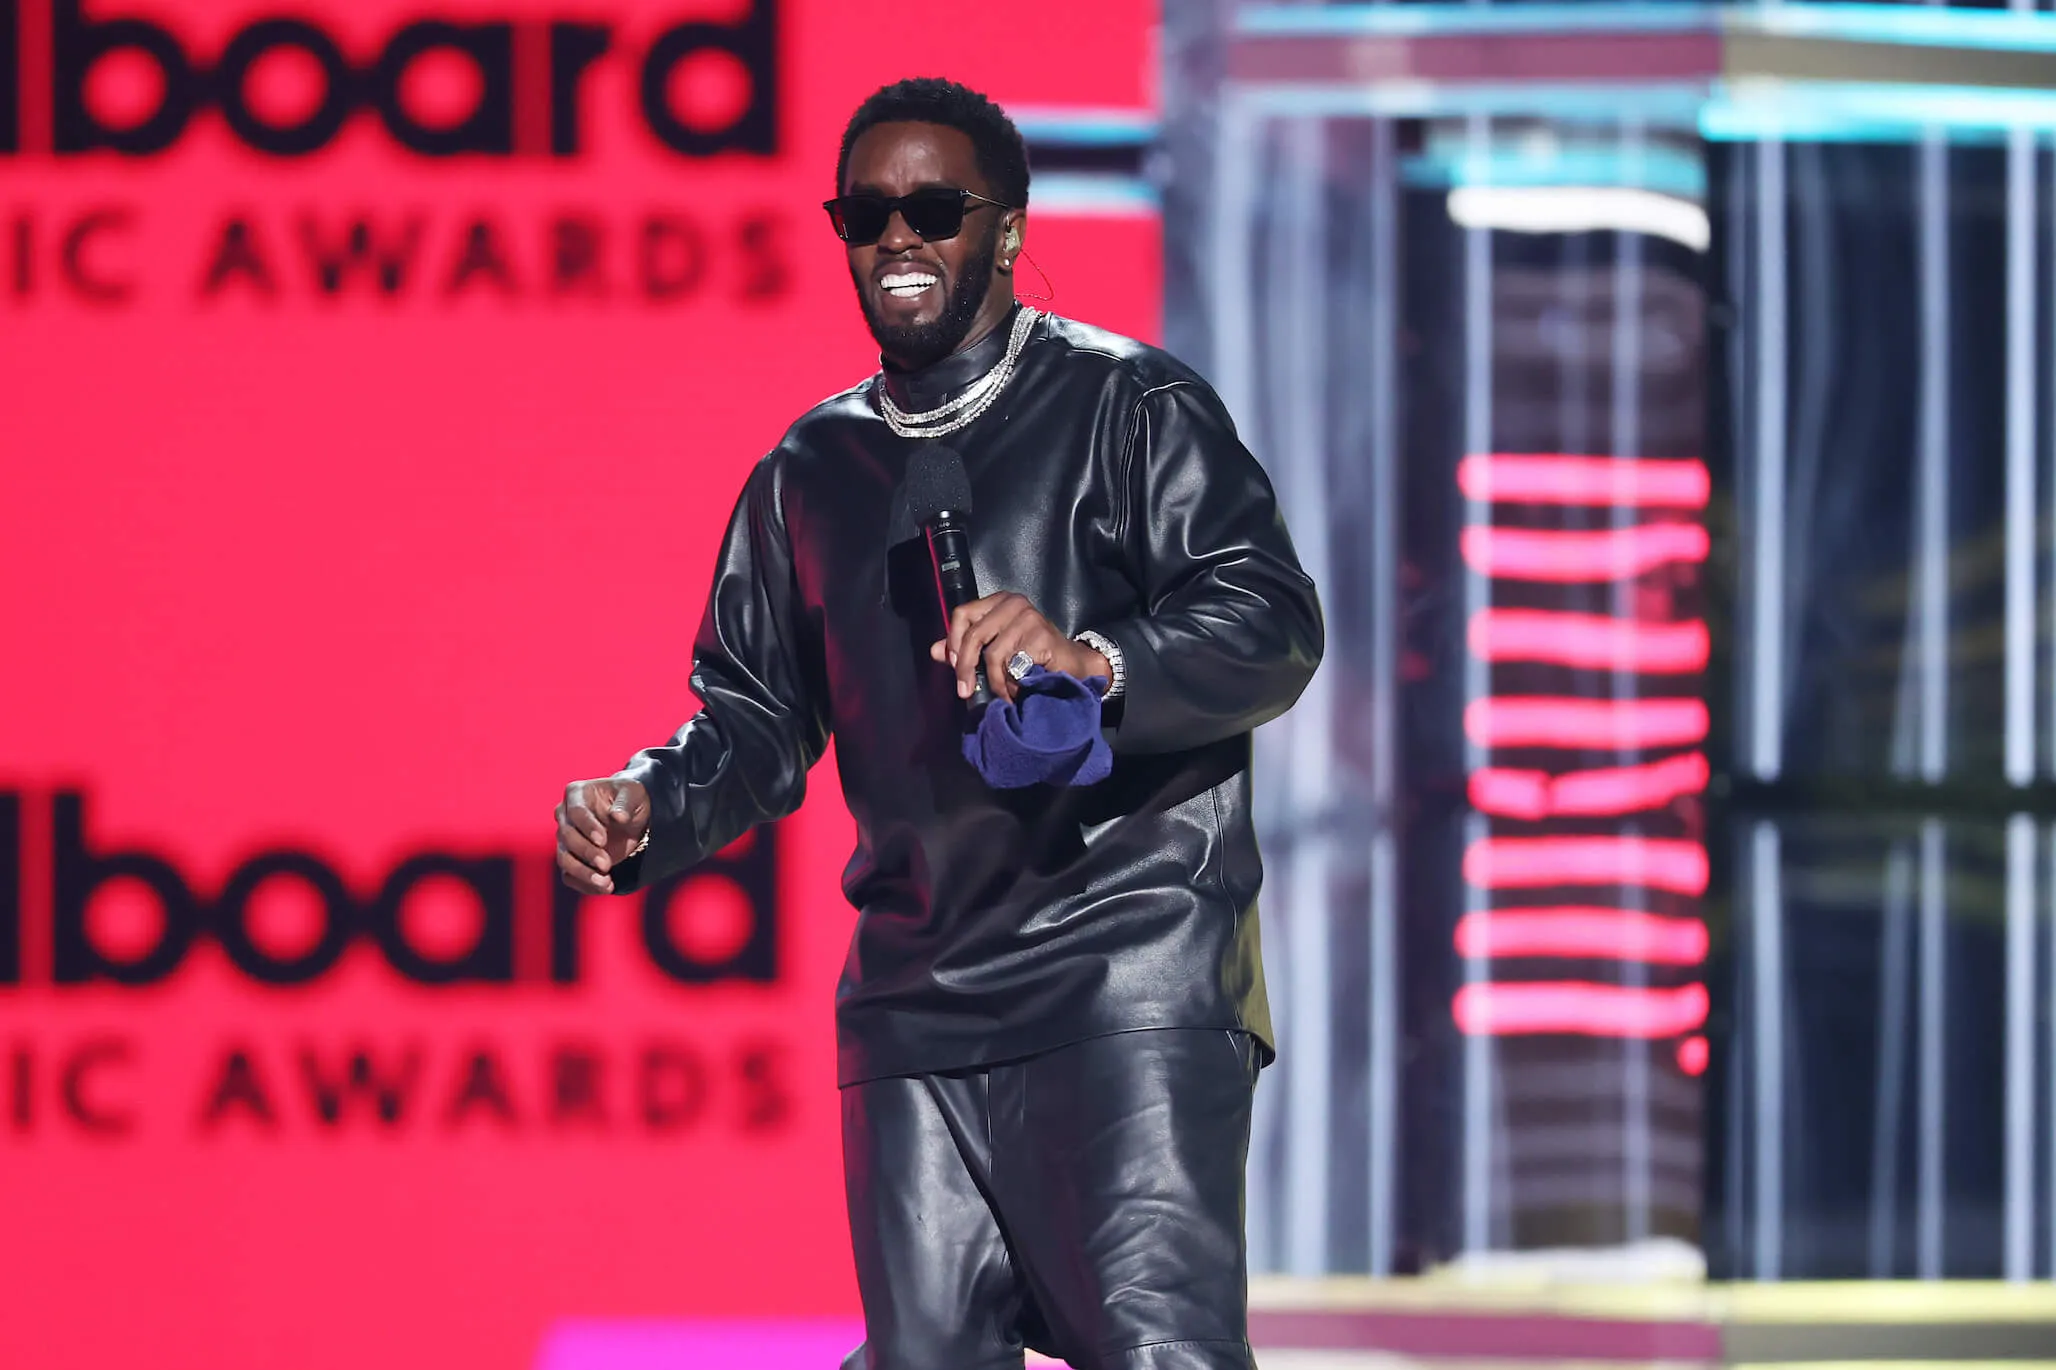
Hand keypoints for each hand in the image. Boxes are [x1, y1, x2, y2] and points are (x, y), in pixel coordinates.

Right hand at [555, 777, 650, 894]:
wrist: (632, 816)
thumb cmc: (630, 798)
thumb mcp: (633, 793)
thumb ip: (625, 803)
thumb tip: (618, 817)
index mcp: (576, 794)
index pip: (576, 812)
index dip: (587, 827)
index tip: (603, 840)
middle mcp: (565, 816)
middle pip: (567, 837)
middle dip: (587, 852)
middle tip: (607, 864)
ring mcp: (566, 839)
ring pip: (564, 859)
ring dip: (583, 873)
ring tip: (606, 883)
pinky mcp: (572, 858)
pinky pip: (570, 876)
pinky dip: (584, 884)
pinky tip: (604, 888)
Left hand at [930, 592, 1111, 705]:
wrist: (1072, 666)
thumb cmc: (1032, 657)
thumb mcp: (995, 650)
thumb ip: (965, 649)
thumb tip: (935, 651)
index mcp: (1000, 601)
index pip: (962, 613)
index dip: (953, 641)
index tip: (953, 664)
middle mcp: (1014, 603)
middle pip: (974, 634)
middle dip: (966, 667)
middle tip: (965, 691)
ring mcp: (1029, 618)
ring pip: (993, 654)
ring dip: (995, 681)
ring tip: (1003, 692)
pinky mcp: (1041, 636)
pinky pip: (1012, 665)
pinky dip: (1011, 683)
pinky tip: (1017, 689)